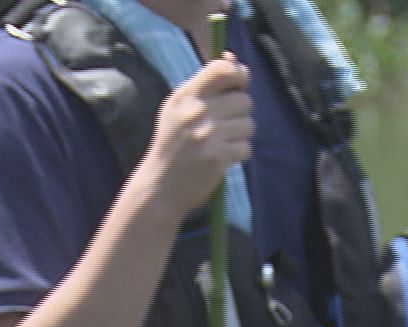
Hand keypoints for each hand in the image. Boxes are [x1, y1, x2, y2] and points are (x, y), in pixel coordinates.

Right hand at [135, 54, 252, 220]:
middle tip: (224, 126)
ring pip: (248, 125)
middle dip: (240, 114)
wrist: (159, 186)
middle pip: (244, 100)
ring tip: (220, 143)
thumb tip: (233, 59)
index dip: (239, 75)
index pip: (223, 70)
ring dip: (240, 135)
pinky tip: (221, 158)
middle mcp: (196, 112)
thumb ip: (205, 84)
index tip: (238, 86)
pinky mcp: (217, 157)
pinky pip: (246, 147)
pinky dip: (238, 154)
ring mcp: (207, 135)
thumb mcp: (178, 109)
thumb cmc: (172, 144)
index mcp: (186, 96)